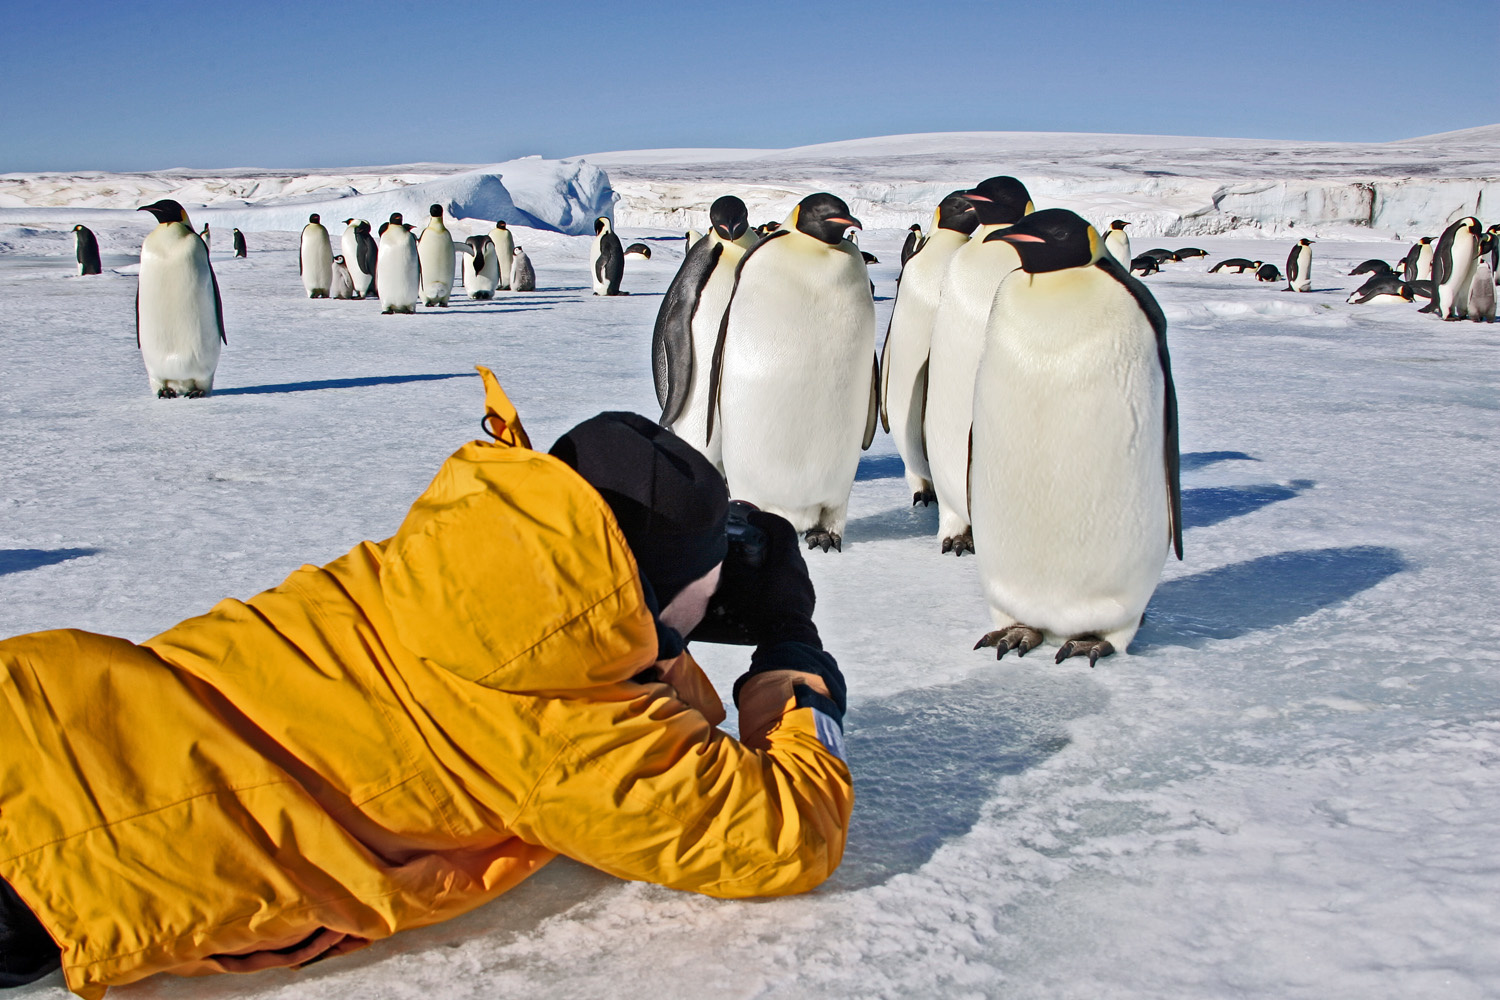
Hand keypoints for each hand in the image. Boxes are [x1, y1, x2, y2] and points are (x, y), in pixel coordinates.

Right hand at [741, 509, 818, 647]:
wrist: (788, 639)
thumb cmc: (764, 610)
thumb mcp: (742, 587)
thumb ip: (734, 568)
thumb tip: (725, 555)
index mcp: (787, 559)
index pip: (782, 528)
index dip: (767, 519)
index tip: (753, 519)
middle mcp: (800, 568)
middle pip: (785, 545)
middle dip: (768, 541)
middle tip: (750, 545)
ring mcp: (805, 584)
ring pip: (789, 564)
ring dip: (774, 561)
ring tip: (756, 569)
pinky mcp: (806, 598)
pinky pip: (792, 580)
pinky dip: (779, 577)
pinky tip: (767, 589)